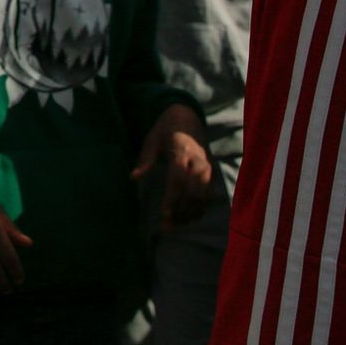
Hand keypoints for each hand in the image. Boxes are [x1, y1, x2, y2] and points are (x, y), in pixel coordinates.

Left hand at [133, 104, 214, 231]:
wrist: (189, 118)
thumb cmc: (166, 129)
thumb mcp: (151, 139)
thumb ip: (145, 159)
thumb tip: (133, 178)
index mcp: (182, 150)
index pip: (179, 178)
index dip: (172, 197)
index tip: (163, 212)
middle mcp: (199, 161)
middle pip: (194, 191)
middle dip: (181, 210)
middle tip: (165, 224)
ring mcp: (208, 168)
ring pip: (204, 197)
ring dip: (190, 214)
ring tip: (173, 225)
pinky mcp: (213, 174)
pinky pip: (209, 197)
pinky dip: (199, 210)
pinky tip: (185, 219)